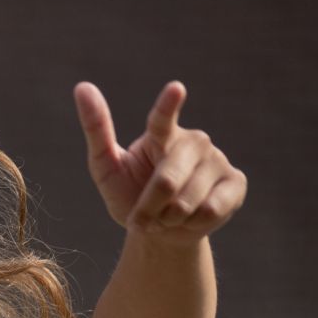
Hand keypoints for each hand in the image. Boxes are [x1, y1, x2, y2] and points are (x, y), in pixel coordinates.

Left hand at [74, 80, 246, 244]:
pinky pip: (210, 210)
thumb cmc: (131, 195)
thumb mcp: (106, 169)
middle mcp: (194, 141)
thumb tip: (82, 87)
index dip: (168, 106)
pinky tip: (191, 218)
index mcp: (162, 135)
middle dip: (148, 209)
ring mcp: (217, 160)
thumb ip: (97, 131)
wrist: (159, 230)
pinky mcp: (235, 182)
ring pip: (187, 200)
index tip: (175, 88)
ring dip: (167, 219)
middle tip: (142, 219)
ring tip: (166, 216)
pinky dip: (191, 224)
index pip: (162, 120)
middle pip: (166, 182)